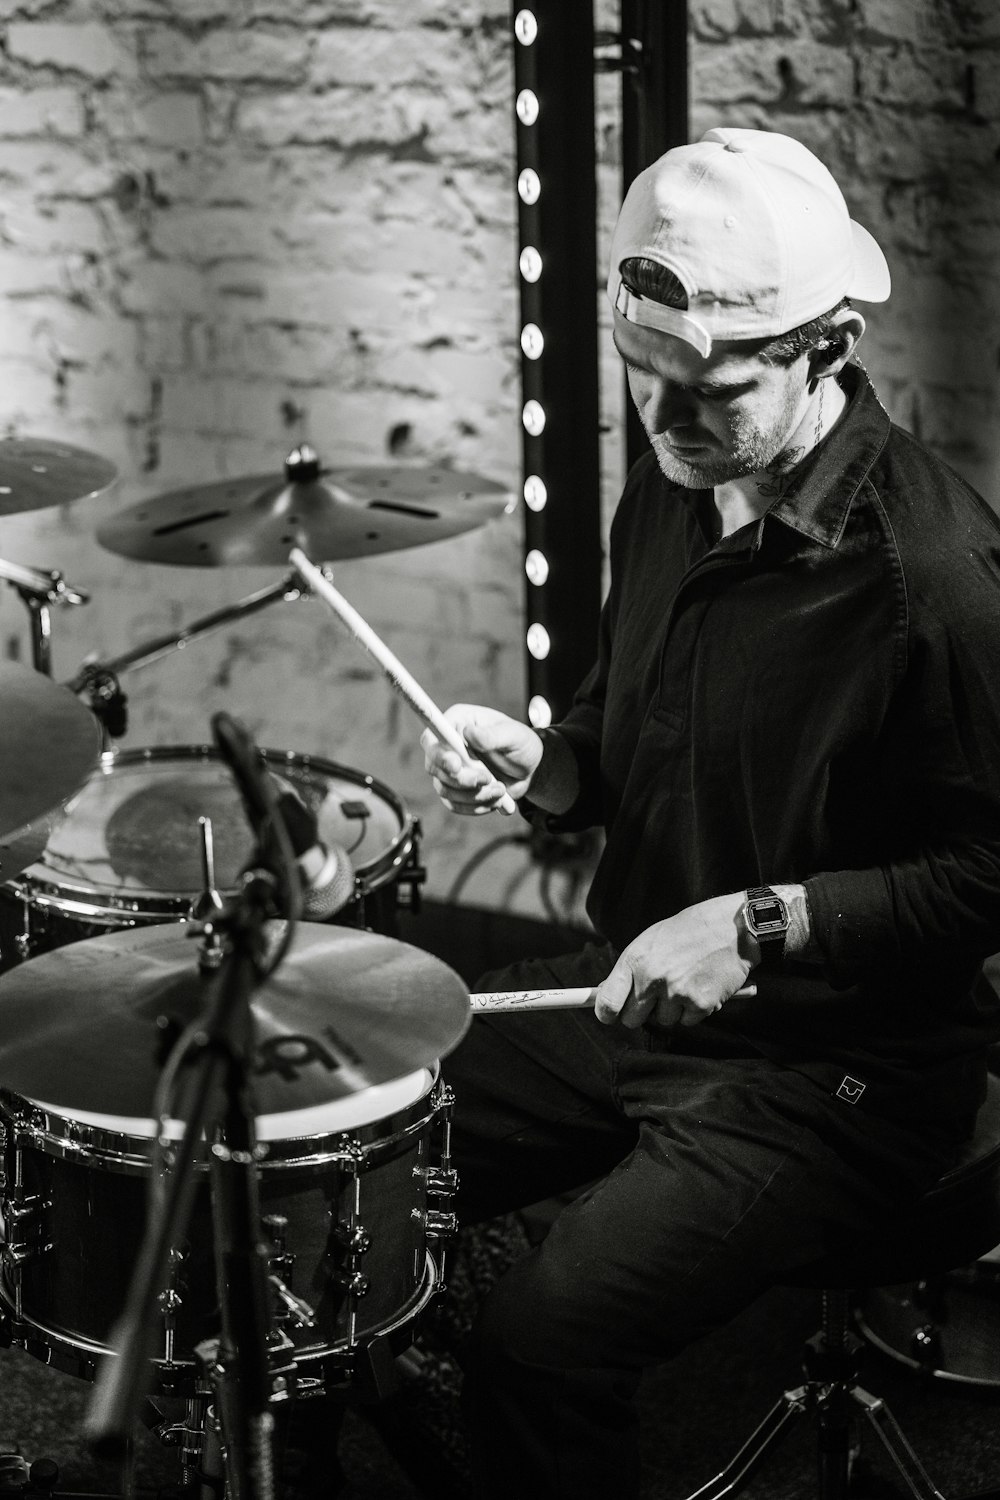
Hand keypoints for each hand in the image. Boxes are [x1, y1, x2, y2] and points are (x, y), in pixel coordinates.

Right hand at [420, 704, 543, 816]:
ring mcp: (449, 769)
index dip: (439, 754)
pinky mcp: (455, 789)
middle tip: (489, 780)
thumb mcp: (514, 736)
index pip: (432, 738)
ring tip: (501, 791)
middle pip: (435, 767)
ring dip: (474, 795)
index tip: (457, 766)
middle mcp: (447, 744)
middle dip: (463, 780)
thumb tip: (469, 733)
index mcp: (457, 722)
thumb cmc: (521, 744)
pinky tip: (496, 800)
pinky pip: (454, 805)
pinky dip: (475, 807)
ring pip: (444, 789)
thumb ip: (492, 736)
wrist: (531, 769)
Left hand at [594, 894, 751, 1028]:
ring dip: (672, 1009)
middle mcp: (652, 978)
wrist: (732, 927)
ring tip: (685, 982)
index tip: (610, 1014)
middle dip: (642, 1012)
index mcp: (635, 960)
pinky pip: (687, 1021)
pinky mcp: (700, 1004)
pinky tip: (700, 986)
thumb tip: (606, 993)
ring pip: (663, 1021)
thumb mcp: (651, 940)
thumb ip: (630, 969)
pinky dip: (694, 1010)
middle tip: (657, 995)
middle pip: (632, 1020)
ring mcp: (676, 993)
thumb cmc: (689, 931)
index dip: (606, 1013)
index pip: (607, 1003)